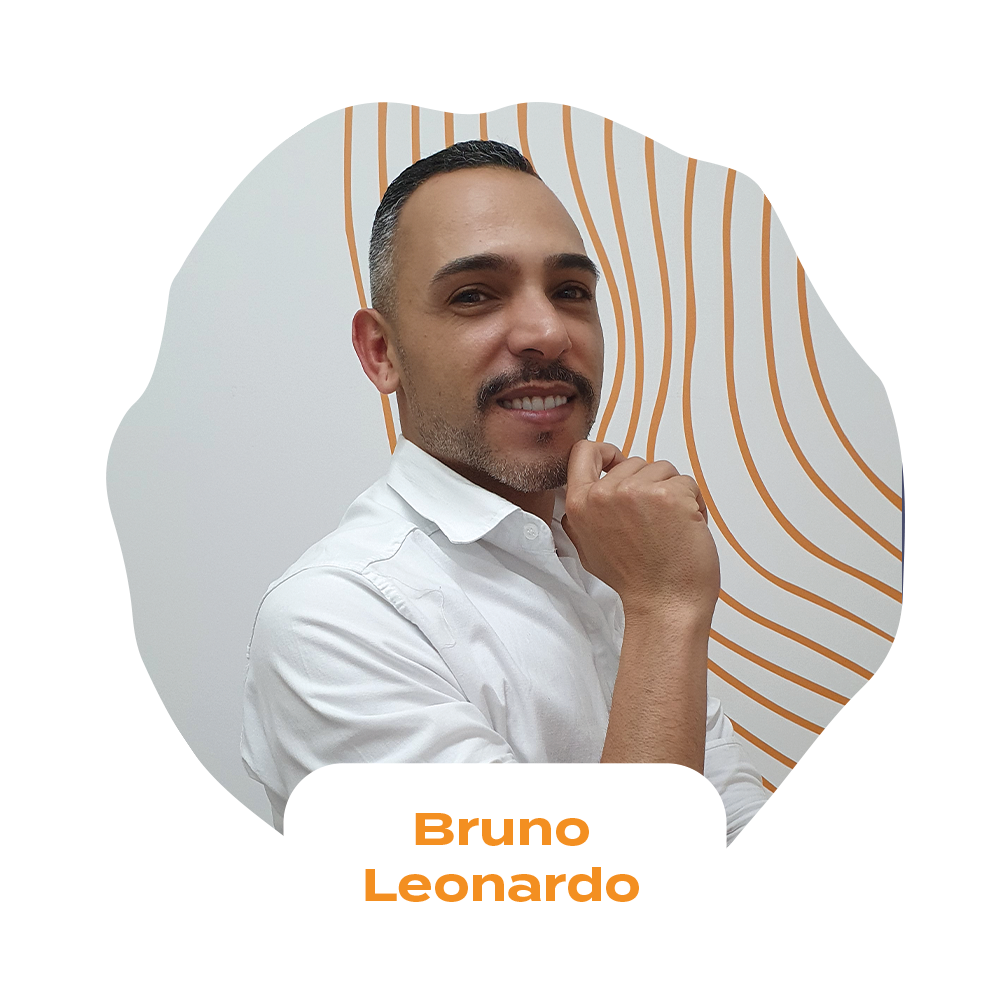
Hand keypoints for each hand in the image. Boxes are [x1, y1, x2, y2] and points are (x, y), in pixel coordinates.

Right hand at [561, 440, 720, 622]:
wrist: (664, 605)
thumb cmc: (634, 581)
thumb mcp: (588, 547)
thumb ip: (584, 515)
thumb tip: (589, 491)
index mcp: (580, 504)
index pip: (584, 452)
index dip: (605, 453)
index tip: (616, 462)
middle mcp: (604, 494)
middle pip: (634, 462)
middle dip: (649, 485)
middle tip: (653, 521)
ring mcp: (636, 493)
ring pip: (663, 470)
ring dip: (673, 493)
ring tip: (669, 527)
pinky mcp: (668, 495)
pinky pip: (687, 483)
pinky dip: (694, 503)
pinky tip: (686, 528)